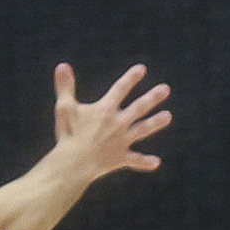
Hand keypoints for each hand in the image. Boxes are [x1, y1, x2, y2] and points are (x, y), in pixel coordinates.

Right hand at [52, 63, 172, 182]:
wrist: (74, 163)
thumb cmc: (68, 135)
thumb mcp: (64, 108)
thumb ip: (65, 87)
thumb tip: (62, 66)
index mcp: (106, 110)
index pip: (120, 89)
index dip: (131, 78)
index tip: (142, 69)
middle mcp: (118, 123)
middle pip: (139, 107)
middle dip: (152, 98)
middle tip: (165, 89)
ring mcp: (121, 141)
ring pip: (142, 130)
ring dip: (155, 123)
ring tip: (168, 117)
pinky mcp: (119, 158)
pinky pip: (134, 160)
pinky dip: (144, 162)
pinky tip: (156, 163)